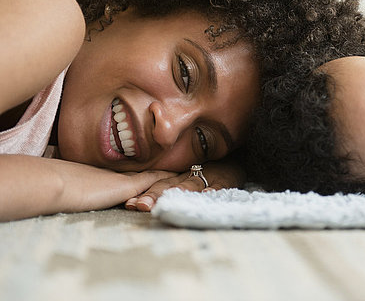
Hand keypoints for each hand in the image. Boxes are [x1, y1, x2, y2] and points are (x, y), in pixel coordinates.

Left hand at [124, 159, 245, 210]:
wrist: (233, 160)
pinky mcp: (224, 180)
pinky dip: (212, 189)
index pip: (157, 185)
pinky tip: (207, 193)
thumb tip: (134, 203)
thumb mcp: (184, 178)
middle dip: (155, 195)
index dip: (144, 194)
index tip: (130, 204)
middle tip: (141, 206)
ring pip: (190, 185)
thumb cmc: (205, 171)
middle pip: (169, 185)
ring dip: (179, 192)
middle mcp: (188, 177)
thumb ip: (165, 188)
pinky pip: (218, 185)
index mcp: (176, 178)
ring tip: (169, 199)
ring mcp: (207, 177)